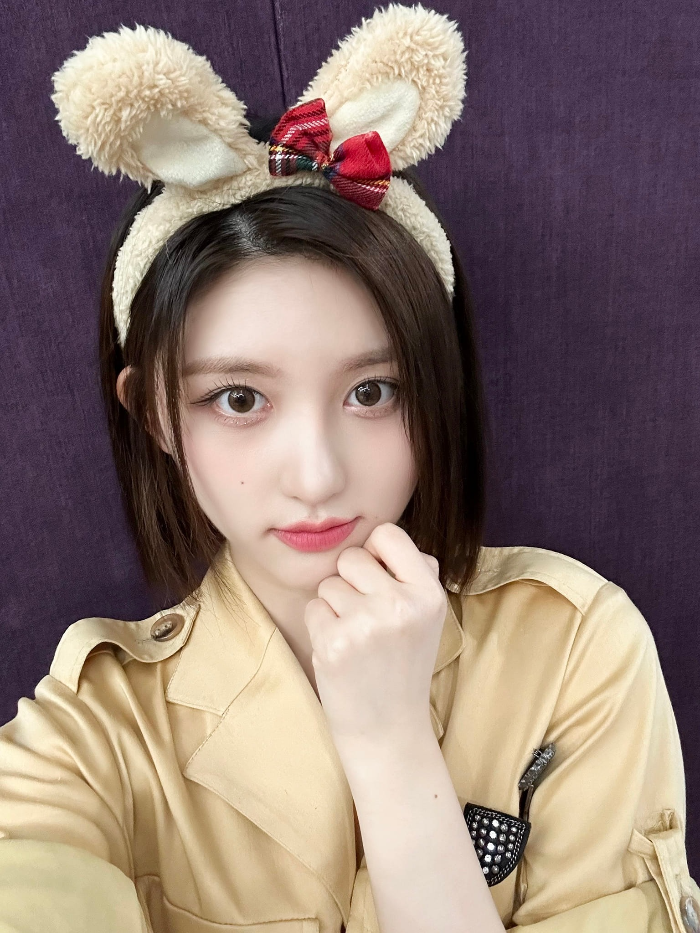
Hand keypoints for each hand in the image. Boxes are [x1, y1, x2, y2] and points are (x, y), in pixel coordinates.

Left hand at [303, 522, 447, 748]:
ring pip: (329, 584)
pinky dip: (320, 626)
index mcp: (429, 593)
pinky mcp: (334, 643)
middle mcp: (400, 605)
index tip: (377, 577)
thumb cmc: (403, 665)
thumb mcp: (428, 617)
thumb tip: (382, 539)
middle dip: (351, 581)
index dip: (375, 552)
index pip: (387, 534)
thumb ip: (413, 574)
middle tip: (366, 616)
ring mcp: (366, 624)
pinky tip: (341, 651)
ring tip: (357, 637)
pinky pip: (313, 608)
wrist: (389, 729)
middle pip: (351, 558)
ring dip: (335, 606)